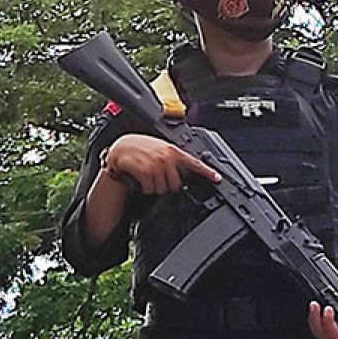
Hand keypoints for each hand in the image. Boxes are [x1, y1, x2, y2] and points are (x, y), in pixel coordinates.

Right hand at [103, 134, 220, 194]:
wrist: (120, 148)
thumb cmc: (139, 148)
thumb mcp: (159, 148)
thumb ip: (172, 158)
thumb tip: (183, 172)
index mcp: (173, 151)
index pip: (194, 163)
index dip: (207, 172)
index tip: (217, 178)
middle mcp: (167, 158)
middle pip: (176, 184)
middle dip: (167, 185)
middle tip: (158, 178)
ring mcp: (157, 165)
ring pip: (163, 189)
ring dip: (155, 187)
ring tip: (148, 177)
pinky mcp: (146, 172)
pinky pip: (151, 190)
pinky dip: (146, 189)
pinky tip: (142, 180)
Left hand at [307, 285, 337, 338]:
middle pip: (334, 338)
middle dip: (328, 324)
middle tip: (328, 309)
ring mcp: (334, 335)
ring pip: (322, 335)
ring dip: (316, 321)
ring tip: (315, 305)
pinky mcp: (325, 331)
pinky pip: (316, 329)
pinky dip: (313, 319)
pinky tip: (313, 308)